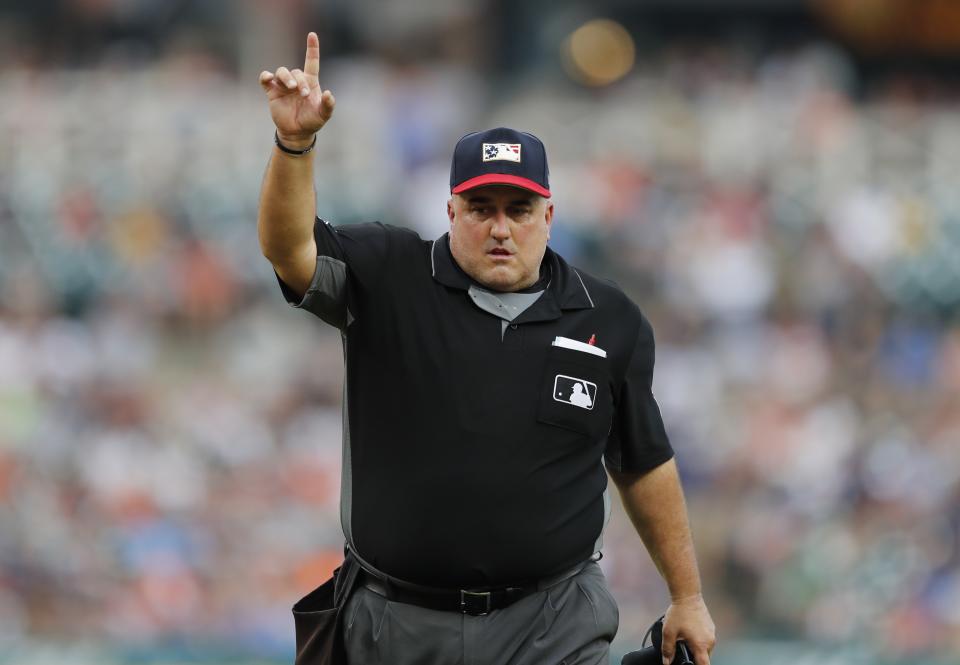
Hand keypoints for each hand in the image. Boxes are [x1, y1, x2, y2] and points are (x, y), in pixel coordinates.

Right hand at [258, 32, 335, 146]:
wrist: (297, 132)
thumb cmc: (312, 121)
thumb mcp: (323, 115)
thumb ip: (328, 105)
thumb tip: (329, 94)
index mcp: (310, 82)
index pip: (311, 62)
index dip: (312, 48)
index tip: (312, 35)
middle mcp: (296, 81)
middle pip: (296, 71)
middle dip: (300, 81)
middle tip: (303, 94)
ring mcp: (283, 86)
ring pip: (281, 72)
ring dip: (286, 78)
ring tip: (291, 88)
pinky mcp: (272, 92)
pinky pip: (265, 79)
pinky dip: (265, 77)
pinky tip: (268, 78)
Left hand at [661, 594, 715, 664]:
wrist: (688, 596)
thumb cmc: (679, 612)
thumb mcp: (669, 632)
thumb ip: (667, 649)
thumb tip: (667, 662)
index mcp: (701, 644)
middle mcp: (710, 640)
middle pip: (705, 658)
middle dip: (695, 657)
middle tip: (684, 651)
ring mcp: (712, 633)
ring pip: (706, 649)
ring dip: (697, 649)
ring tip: (685, 640)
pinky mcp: (711, 628)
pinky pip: (707, 640)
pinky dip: (699, 641)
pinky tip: (690, 633)